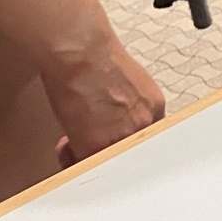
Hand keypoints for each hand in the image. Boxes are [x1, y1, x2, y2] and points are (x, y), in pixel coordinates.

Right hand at [45, 37, 164, 167]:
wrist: (81, 56)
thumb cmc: (97, 60)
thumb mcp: (129, 84)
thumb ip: (131, 106)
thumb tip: (116, 119)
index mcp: (154, 107)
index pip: (144, 135)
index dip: (122, 139)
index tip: (109, 138)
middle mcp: (144, 124)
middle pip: (128, 151)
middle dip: (105, 149)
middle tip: (88, 142)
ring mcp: (122, 138)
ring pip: (108, 160)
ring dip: (89, 155)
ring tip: (74, 143)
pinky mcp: (96, 147)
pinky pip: (86, 165)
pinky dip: (73, 159)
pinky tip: (67, 146)